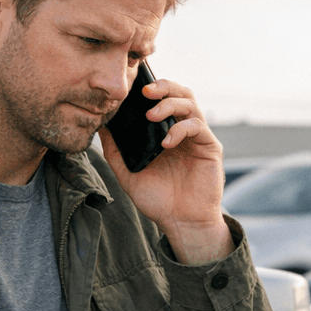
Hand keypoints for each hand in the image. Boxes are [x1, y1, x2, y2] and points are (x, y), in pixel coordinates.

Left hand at [97, 78, 231, 264]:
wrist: (181, 223)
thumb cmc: (158, 201)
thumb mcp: (128, 174)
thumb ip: (115, 150)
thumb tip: (101, 125)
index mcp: (165, 132)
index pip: (162, 99)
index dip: (150, 88)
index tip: (131, 89)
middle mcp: (183, 130)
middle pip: (180, 93)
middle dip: (163, 86)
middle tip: (145, 92)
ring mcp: (198, 138)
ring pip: (190, 103)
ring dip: (169, 104)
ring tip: (152, 115)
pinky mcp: (210, 147)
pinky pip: (197, 126)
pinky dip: (180, 129)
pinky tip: (166, 143)